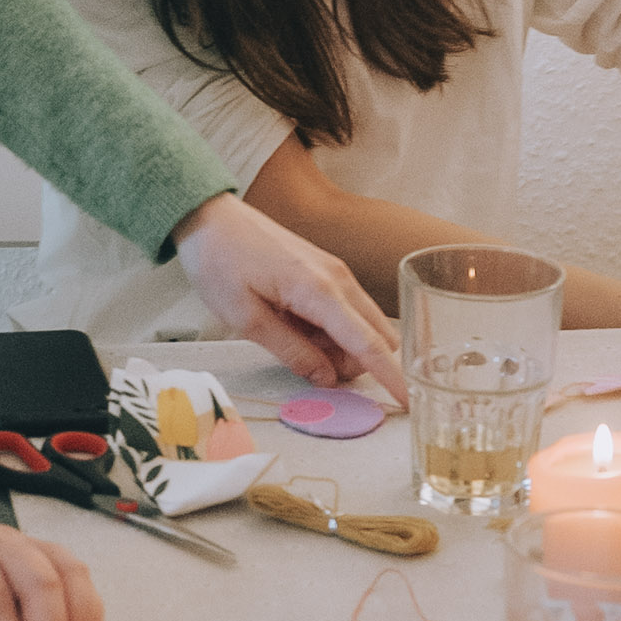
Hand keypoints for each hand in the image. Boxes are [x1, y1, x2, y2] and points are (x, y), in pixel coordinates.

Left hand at [173, 193, 406, 399]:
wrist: (211, 218)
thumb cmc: (220, 262)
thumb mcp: (245, 318)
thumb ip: (291, 351)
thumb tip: (326, 378)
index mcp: (318, 290)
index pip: (367, 343)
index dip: (390, 376)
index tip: (410, 402)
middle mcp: (338, 278)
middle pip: (376, 337)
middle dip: (356, 364)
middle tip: (308, 366)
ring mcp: (336, 272)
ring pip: (363, 326)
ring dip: (340, 348)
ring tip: (289, 337)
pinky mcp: (327, 272)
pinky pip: (346, 312)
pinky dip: (331, 331)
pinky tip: (295, 325)